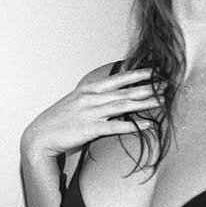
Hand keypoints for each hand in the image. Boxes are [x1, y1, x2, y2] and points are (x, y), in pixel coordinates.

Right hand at [20, 67, 159, 161]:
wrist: (39, 136)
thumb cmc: (58, 121)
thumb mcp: (75, 103)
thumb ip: (93, 99)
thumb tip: (110, 98)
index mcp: (88, 90)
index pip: (117, 79)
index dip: (136, 74)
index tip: (153, 70)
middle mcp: (91, 98)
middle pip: (124, 91)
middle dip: (147, 87)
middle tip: (166, 84)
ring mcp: (90, 113)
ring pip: (123, 106)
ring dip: (144, 103)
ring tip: (162, 101)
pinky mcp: (90, 129)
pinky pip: (116, 127)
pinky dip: (133, 126)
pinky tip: (147, 125)